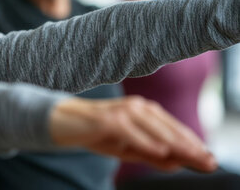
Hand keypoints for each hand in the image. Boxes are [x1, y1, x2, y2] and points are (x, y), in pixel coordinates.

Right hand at [49, 96, 216, 171]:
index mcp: (142, 111)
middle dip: (190, 146)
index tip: (209, 160)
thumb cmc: (94, 133)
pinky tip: (161, 151)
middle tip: (208, 162)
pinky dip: (147, 141)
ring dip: (174, 143)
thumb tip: (175, 163)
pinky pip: (131, 131)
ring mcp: (121, 111)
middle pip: (168, 127)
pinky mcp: (107, 118)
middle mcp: (135, 107)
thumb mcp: (125, 147)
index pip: (173, 128)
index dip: (192, 143)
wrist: (61, 122)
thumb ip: (149, 153)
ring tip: (192, 157)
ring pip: (154, 127)